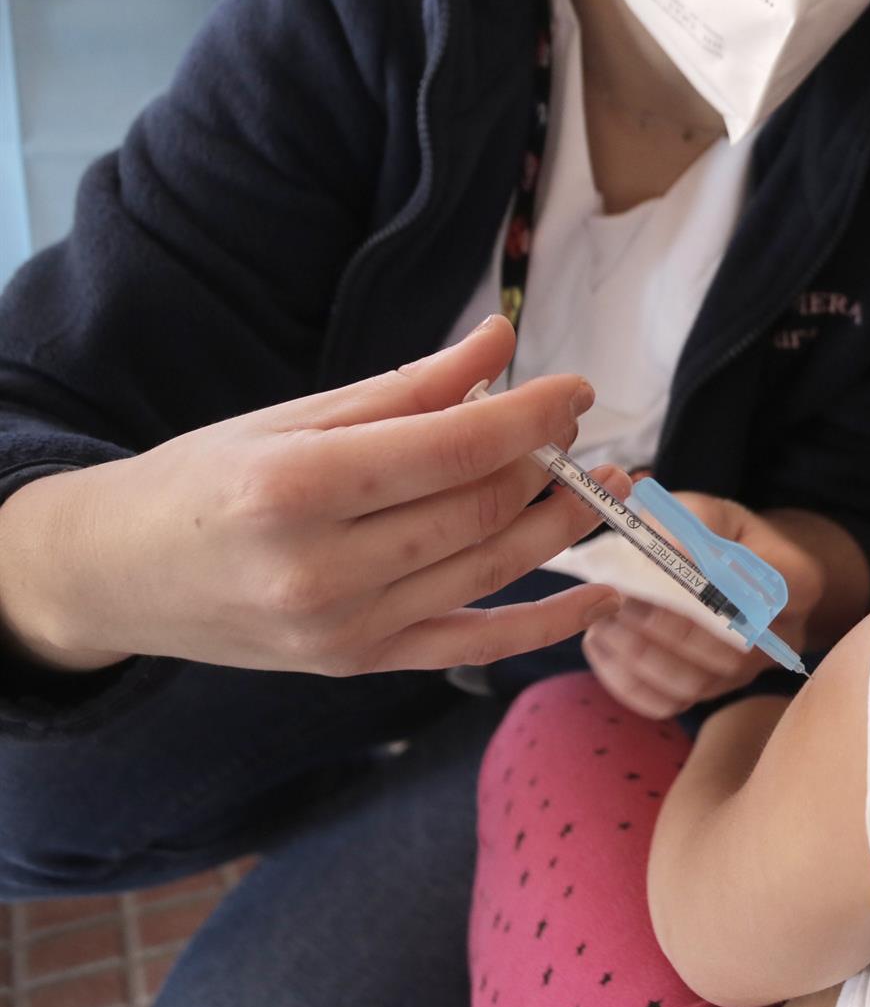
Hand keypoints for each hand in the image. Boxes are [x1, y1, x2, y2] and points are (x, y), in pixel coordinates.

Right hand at [0, 315, 625, 675]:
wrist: (119, 576)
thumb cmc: (205, 480)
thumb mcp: (293, 417)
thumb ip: (409, 388)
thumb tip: (502, 340)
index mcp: (296, 487)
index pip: (452, 451)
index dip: (532, 417)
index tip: (578, 390)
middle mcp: (321, 569)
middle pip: (479, 512)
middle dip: (548, 466)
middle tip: (580, 432)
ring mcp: (344, 630)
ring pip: (491, 571)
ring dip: (566, 527)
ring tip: (613, 487)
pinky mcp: (361, 666)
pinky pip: (477, 646)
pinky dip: (549, 622)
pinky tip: (607, 592)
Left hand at [583, 493, 823, 719]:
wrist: (714, 571)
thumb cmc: (712, 536)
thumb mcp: (708, 513)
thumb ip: (689, 523)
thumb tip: (662, 551)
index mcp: (797, 582)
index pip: (782, 593)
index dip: (726, 587)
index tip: (670, 566)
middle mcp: (779, 638)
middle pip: (731, 649)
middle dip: (670, 627)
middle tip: (622, 601)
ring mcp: (743, 674)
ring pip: (695, 683)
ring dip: (641, 655)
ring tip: (604, 621)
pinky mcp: (706, 695)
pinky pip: (665, 703)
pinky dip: (625, 679)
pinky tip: (602, 644)